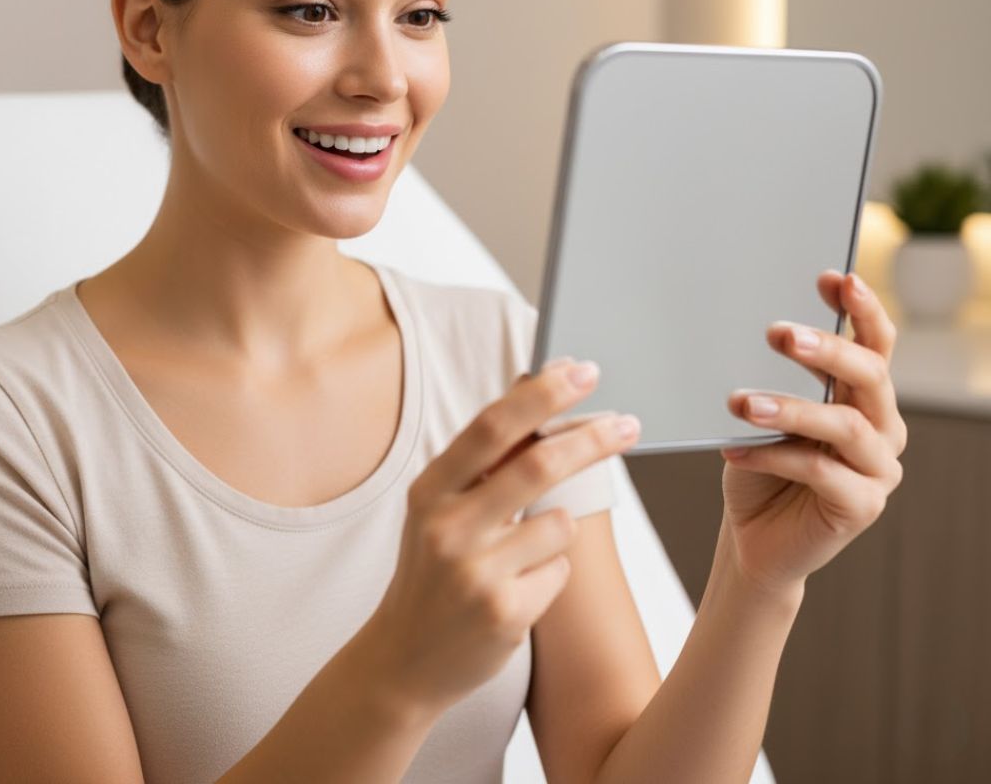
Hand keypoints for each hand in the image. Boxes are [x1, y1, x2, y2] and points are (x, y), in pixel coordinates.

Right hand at [362, 358, 639, 717]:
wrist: (402, 660)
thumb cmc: (433, 570)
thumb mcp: (438, 510)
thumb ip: (481, 463)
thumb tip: (538, 397)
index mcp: (430, 490)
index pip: (492, 426)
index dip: (541, 394)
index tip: (583, 372)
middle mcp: (446, 527)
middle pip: (538, 464)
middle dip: (592, 439)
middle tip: (629, 423)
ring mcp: (475, 572)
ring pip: (559, 524)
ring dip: (556, 533)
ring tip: (517, 558)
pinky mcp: (504, 613)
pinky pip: (559, 571)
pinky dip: (550, 575)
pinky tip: (514, 592)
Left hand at [719, 270, 906, 597]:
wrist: (754, 537)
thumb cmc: (760, 467)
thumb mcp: (765, 415)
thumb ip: (776, 378)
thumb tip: (761, 331)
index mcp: (862, 395)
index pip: (875, 342)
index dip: (860, 309)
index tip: (833, 277)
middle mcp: (880, 426)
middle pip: (870, 375)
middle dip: (827, 348)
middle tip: (779, 333)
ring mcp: (877, 468)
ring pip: (844, 424)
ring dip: (789, 407)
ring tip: (739, 402)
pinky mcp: (862, 506)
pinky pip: (820, 471)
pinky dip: (772, 454)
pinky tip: (733, 450)